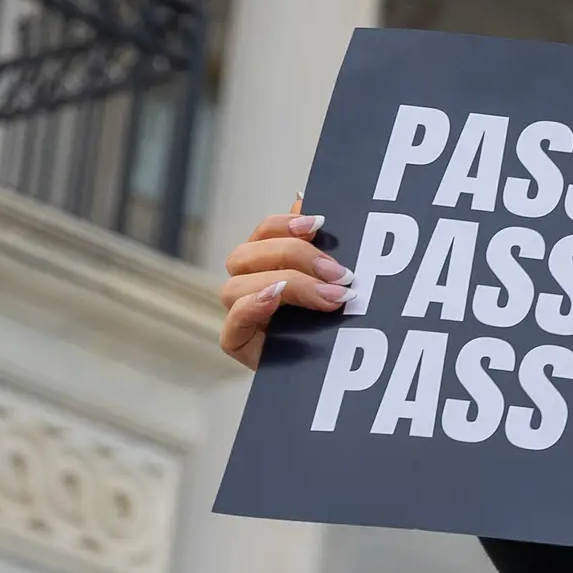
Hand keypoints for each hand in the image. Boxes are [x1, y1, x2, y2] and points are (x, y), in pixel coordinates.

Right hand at [218, 202, 346, 369]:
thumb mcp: (335, 282)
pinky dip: (252, 307)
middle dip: (294, 256)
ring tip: (329, 297)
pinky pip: (232, 326)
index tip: (319, 223)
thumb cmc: (336, 323)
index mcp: (268, 264)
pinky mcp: (240, 346)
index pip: (264, 232)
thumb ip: (321, 247)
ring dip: (286, 284)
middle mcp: (249, 286)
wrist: (340, 373)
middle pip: (246, 255)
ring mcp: (241, 316)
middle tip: (340, 274)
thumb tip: (306, 200)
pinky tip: (276, 297)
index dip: (285, 223)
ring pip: (235, 286)